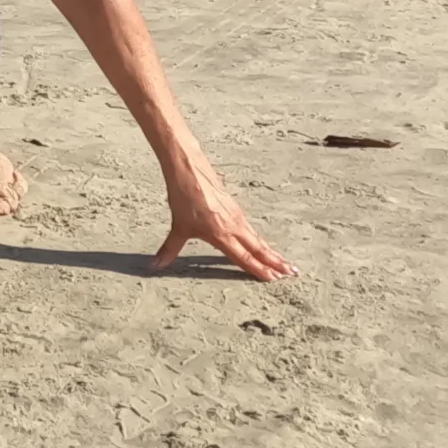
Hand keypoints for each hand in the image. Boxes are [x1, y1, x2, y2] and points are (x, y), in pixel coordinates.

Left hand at [153, 161, 294, 281]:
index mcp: (221, 234)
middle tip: (292, 273)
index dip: (259, 270)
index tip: (274, 279)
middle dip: (275, 262)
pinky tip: (263, 244)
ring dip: (272, 251)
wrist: (189, 168)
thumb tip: (154, 266)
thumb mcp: (177, 226)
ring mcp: (236, 216)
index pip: (243, 258)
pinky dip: (261, 239)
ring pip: (258, 238)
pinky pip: (252, 229)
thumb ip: (169, 249)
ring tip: (285, 262)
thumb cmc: (183, 196)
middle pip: (258, 249)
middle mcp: (233, 226)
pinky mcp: (235, 207)